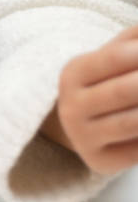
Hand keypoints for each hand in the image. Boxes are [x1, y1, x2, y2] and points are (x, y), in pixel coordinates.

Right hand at [53, 24, 137, 174]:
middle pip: (126, 90)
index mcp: (73, 74)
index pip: (115, 57)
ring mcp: (82, 136)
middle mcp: (70, 105)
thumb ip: (134, 40)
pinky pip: (137, 150)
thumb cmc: (108, 85)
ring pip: (133, 122)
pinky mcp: (99, 162)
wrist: (82, 127)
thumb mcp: (111, 59)